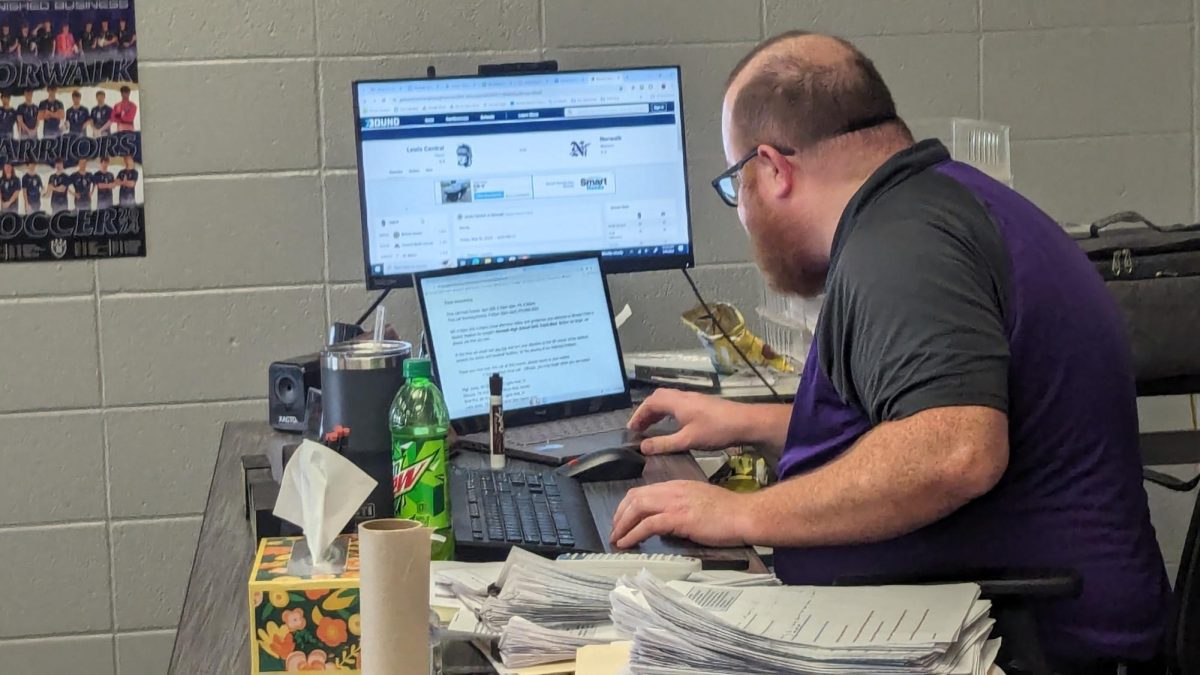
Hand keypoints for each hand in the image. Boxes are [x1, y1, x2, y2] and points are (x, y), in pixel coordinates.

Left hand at [610, 480, 752, 548]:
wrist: (744, 515)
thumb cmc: (728, 513)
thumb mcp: (699, 502)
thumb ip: (681, 506)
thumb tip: (667, 520)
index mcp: (677, 486)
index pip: (644, 491)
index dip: (628, 505)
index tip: (622, 519)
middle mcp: (672, 491)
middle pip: (635, 497)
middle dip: (619, 515)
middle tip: (615, 530)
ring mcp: (675, 503)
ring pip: (637, 508)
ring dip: (622, 524)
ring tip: (617, 538)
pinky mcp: (679, 518)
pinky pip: (648, 524)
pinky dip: (633, 534)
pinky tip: (627, 543)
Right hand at [628, 388, 750, 454]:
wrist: (745, 422)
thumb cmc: (716, 430)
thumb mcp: (687, 440)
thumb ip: (664, 443)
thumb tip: (643, 447)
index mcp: (676, 402)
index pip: (649, 403)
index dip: (638, 415)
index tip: (631, 429)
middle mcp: (683, 396)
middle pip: (657, 398)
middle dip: (645, 412)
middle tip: (639, 428)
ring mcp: (693, 398)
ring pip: (668, 400)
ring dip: (657, 412)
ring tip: (650, 427)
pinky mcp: (701, 403)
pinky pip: (677, 404)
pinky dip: (667, 412)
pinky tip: (671, 425)